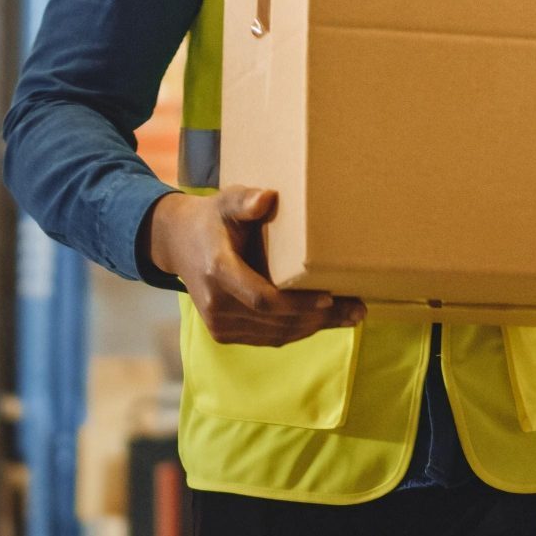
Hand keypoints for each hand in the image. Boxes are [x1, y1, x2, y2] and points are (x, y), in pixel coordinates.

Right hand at [150, 186, 361, 346]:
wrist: (178, 243)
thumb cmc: (212, 218)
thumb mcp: (225, 201)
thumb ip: (244, 200)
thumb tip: (266, 198)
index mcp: (218, 271)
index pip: (263, 299)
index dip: (297, 304)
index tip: (329, 298)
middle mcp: (216, 304)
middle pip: (276, 321)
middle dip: (319, 318)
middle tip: (357, 309)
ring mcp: (219, 323)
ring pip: (276, 333)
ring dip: (314, 327)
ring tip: (350, 316)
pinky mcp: (224, 333)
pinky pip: (268, 337)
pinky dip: (298, 330)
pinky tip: (324, 320)